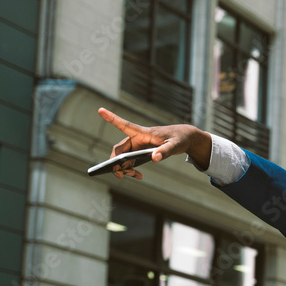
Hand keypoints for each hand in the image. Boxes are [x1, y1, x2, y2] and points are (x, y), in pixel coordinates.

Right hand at [97, 107, 211, 179]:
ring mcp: (137, 145)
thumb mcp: (175, 145)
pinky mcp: (140, 152)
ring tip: (135, 176)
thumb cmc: (179, 138)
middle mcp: (136, 138)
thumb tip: (154, 159)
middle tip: (121, 175)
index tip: (101, 109)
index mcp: (143, 133)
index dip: (112, 118)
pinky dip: (131, 169)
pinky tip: (138, 176)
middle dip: (117, 163)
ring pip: (122, 158)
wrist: (184, 138)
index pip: (125, 125)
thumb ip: (165, 151)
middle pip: (119, 150)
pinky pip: (130, 161)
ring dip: (124, 168)